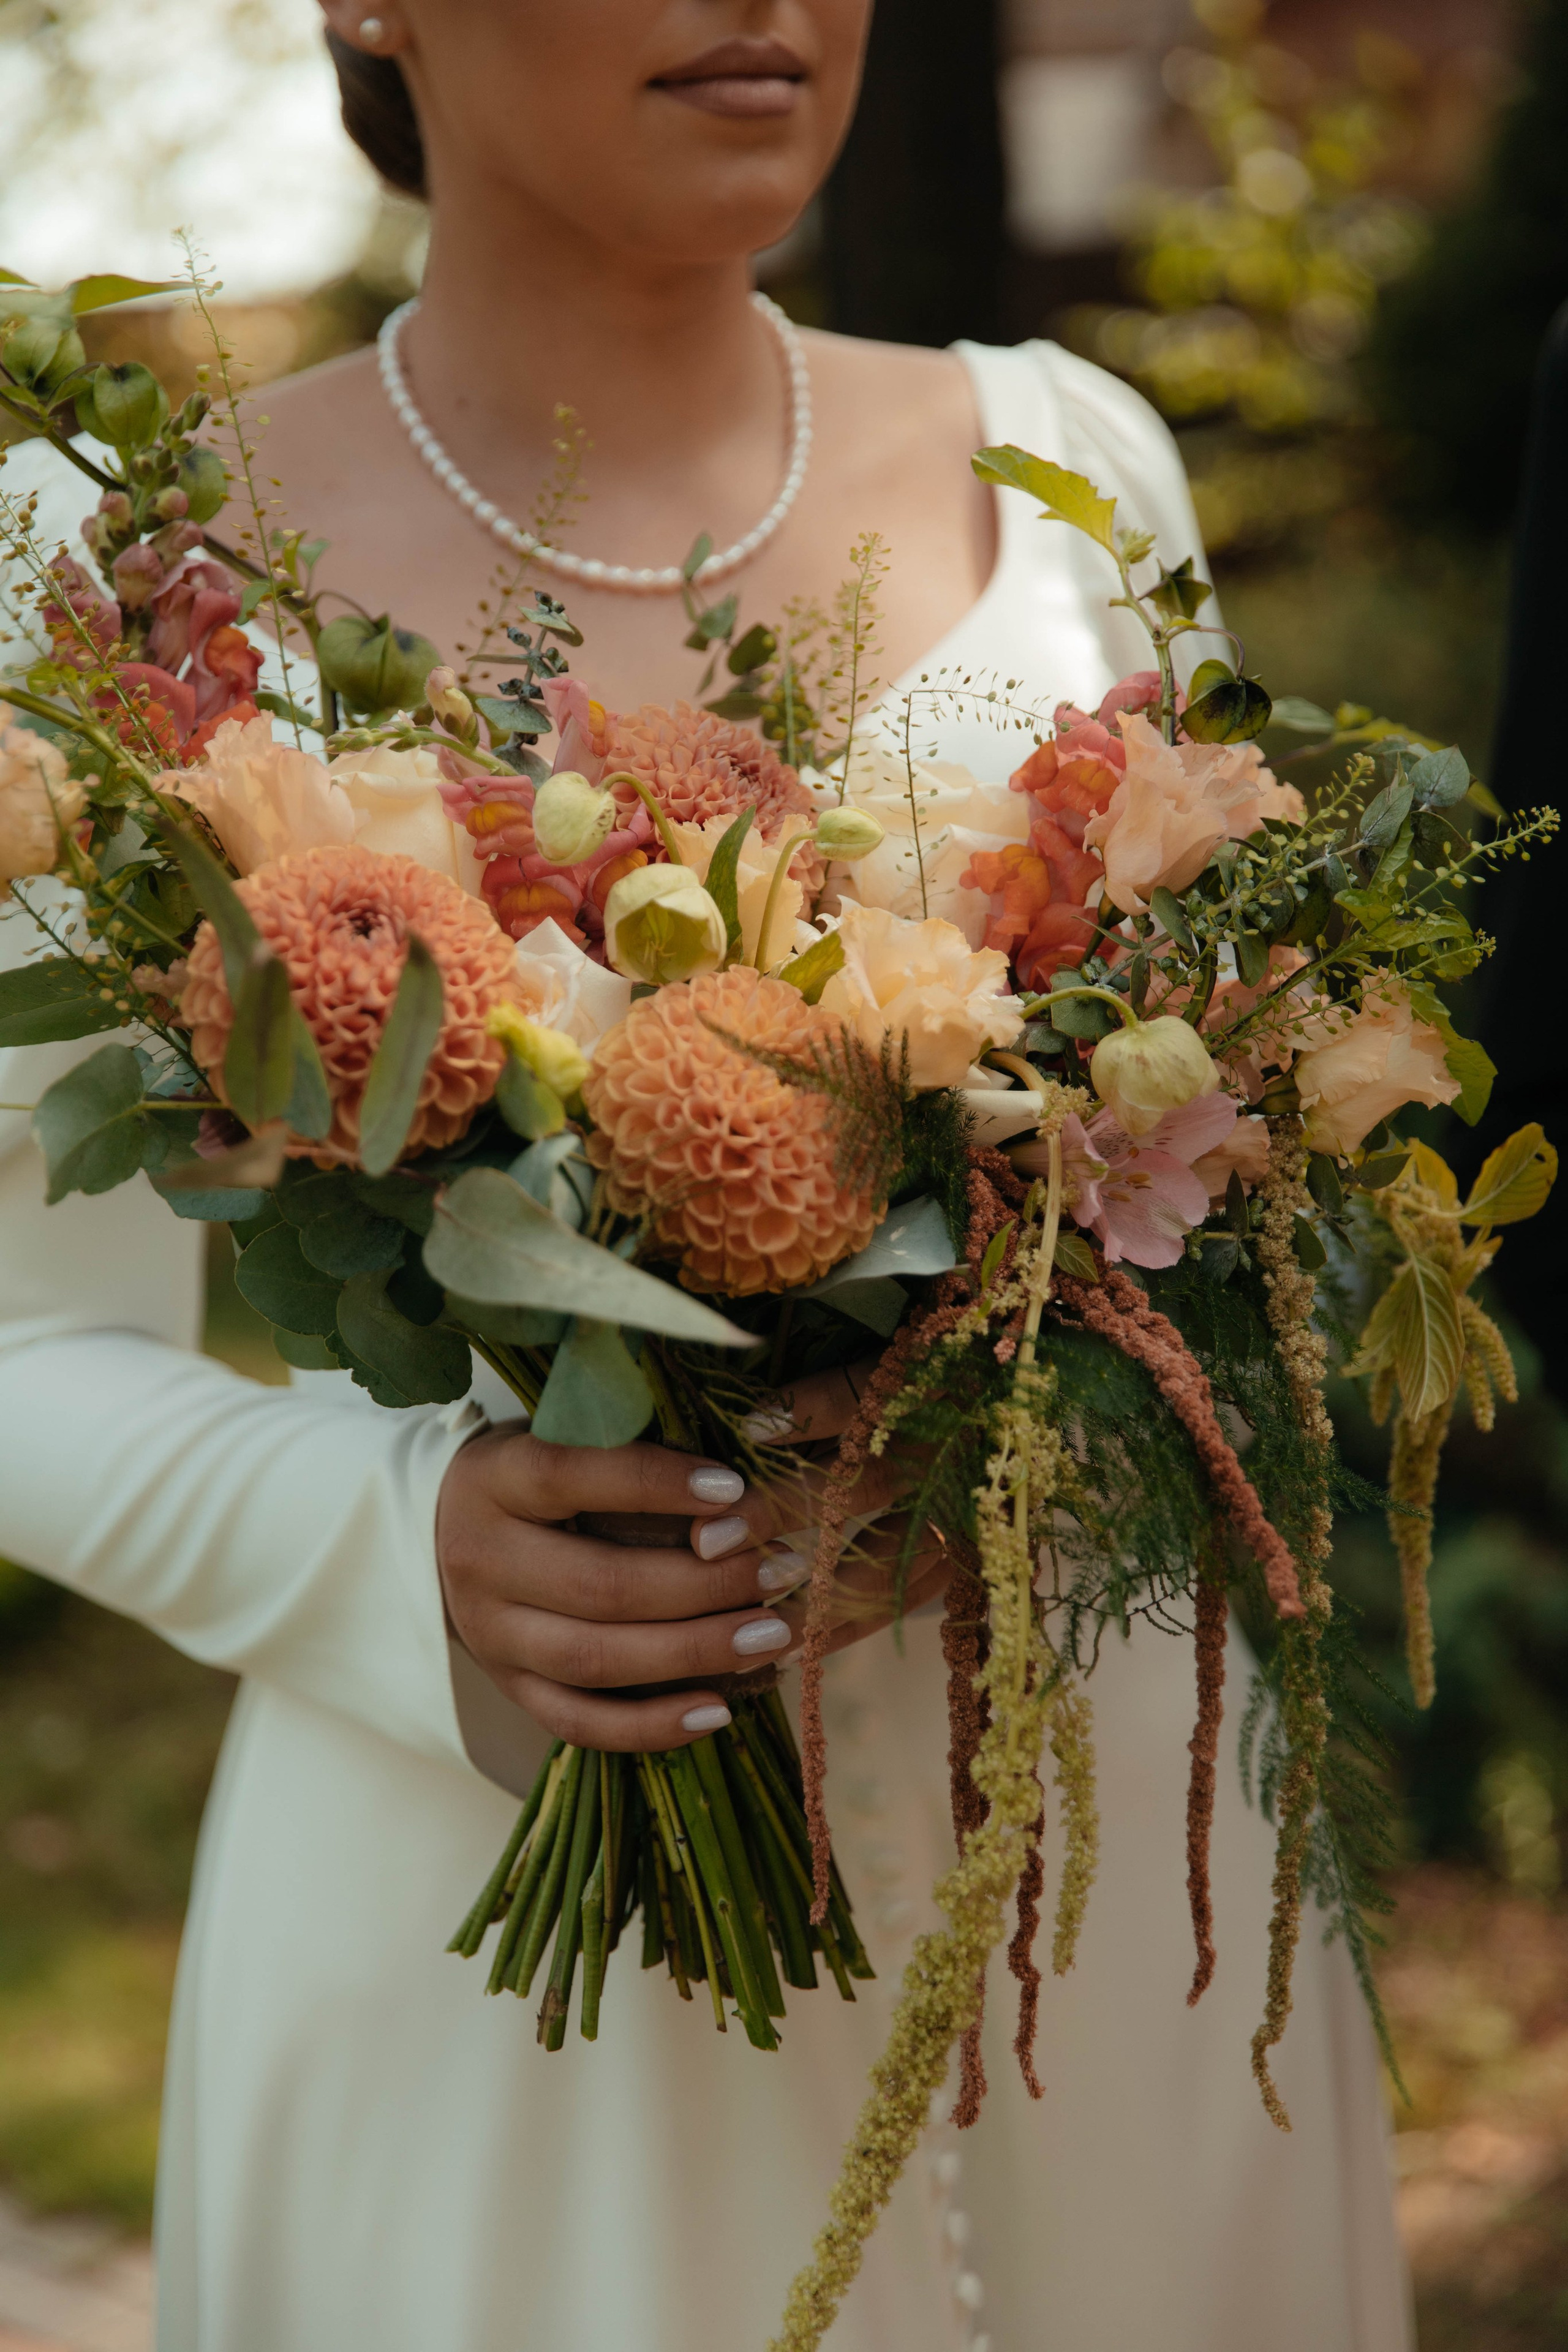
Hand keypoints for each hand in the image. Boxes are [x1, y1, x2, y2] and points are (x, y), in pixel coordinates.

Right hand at [435, 1366, 950, 1752]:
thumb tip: (734, 1485)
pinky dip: (651, 1725)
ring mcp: (490, 1635)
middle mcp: (480, 1561)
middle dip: (702, 1585)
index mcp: (493, 1480)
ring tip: (771, 1636)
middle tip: (780, 1571)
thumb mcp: (565, 1434)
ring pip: (594, 1660)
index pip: (568, 1476)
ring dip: (693, 1653)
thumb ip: (629, 1446)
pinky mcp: (509, 1687)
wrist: (447, 1528)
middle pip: (598, 1585)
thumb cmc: (540, 1471)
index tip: (733, 1487)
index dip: (653, 1482)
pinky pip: (580, 1722)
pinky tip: (719, 1710)